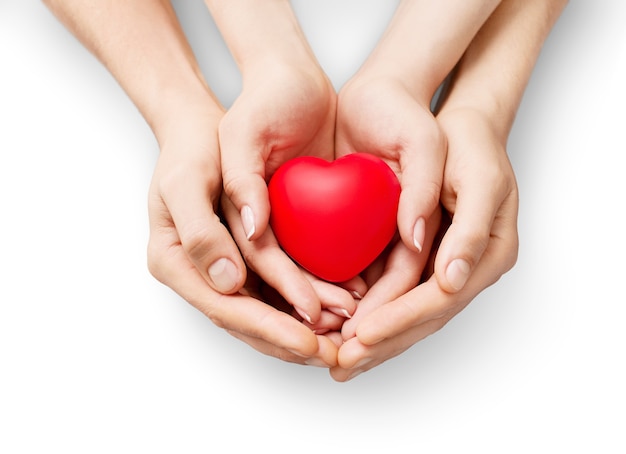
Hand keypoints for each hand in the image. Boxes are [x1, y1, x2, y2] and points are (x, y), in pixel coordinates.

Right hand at [145, 102, 338, 367]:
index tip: (309, 342)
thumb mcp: (186, 181)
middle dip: (293, 341)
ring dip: (306, 328)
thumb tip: (228, 282)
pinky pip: (278, 288)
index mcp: (176, 263)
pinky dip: (307, 301)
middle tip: (336, 355)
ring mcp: (225, 269)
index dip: (269, 329)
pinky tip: (338, 307)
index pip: (226, 308)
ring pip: (268, 310)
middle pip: (249, 320)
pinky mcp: (247, 258)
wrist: (203, 129)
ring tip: (346, 337)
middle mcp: (201, 274)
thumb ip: (200, 232)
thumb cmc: (191, 149)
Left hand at [330, 108, 518, 381]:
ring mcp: (442, 266)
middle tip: (342, 365)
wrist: (457, 126)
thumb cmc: (472, 146)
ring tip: (338, 361)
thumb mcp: (480, 179)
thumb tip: (451, 279)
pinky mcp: (420, 256)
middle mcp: (465, 268)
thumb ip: (469, 229)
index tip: (363, 336)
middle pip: (422, 318)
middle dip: (382, 342)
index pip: (440, 301)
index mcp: (487, 255)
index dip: (401, 320)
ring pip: (406, 313)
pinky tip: (343, 328)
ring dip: (374, 340)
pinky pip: (395, 294)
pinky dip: (371, 313)